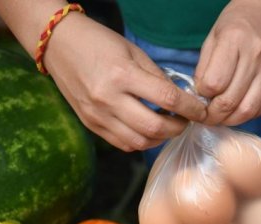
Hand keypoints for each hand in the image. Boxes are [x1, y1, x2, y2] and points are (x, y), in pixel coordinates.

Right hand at [0, 0, 206, 151]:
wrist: (58, 45)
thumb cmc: (99, 42)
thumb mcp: (133, 52)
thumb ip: (157, 77)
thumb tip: (181, 99)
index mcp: (122, 76)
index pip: (167, 99)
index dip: (191, 108)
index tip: (202, 111)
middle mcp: (109, 99)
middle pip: (155, 128)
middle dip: (178, 128)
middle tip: (186, 121)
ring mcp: (97, 115)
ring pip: (139, 142)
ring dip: (160, 138)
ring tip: (168, 127)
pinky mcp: (90, 124)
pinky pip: (122, 144)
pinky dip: (141, 142)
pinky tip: (148, 132)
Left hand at [194, 0, 260, 125]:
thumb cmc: (238, 21)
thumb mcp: (213, 37)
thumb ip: (204, 67)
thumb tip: (199, 96)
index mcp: (234, 41)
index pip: (214, 83)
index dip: (202, 94)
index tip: (199, 94)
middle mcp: (255, 56)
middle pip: (230, 101)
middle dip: (213, 115)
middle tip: (206, 115)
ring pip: (248, 109)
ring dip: (230, 119)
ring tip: (221, 116)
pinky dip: (247, 114)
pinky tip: (237, 110)